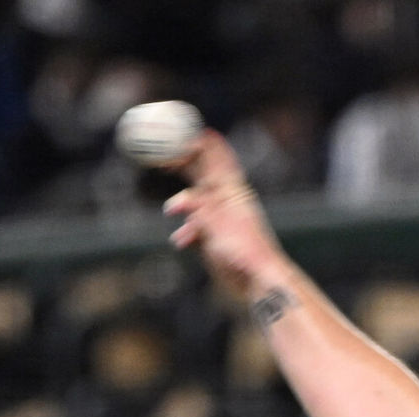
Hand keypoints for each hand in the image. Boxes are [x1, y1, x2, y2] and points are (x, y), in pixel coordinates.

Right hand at [162, 131, 285, 301]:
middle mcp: (225, 199)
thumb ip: (198, 209)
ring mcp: (219, 218)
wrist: (257, 283)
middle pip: (200, 172)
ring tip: (170, 209)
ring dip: (181, 205)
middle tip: (160, 157)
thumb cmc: (245, 251)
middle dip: (180, 163)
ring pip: (194, 202)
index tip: (176, 131)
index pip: (214, 154)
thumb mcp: (217, 225)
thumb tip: (179, 199)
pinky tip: (181, 241)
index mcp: (231, 189)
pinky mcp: (214, 238)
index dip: (196, 140)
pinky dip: (185, 232)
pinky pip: (194, 228)